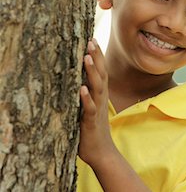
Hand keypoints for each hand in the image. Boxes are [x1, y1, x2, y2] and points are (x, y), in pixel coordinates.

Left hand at [78, 38, 113, 168]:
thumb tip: (78, 77)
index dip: (97, 55)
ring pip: (97, 87)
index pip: (101, 71)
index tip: (91, 38)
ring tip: (86, 57)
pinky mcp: (91, 122)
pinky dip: (86, 98)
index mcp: (100, 94)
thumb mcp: (91, 107)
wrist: (102, 153)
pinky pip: (89, 108)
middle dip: (96, 57)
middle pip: (101, 74)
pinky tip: (82, 89)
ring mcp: (97, 109)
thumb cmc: (92, 129)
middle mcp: (101, 99)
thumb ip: (88, 93)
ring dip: (92, 72)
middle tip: (90, 40)